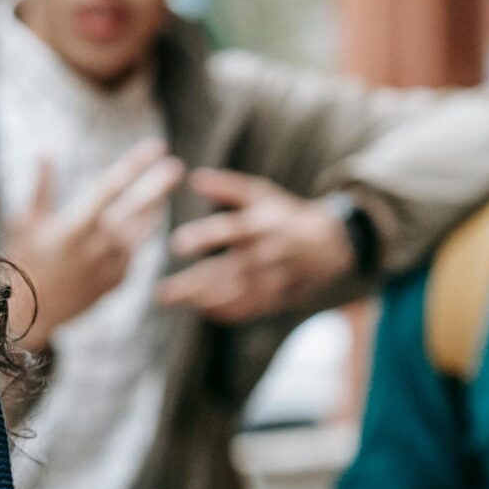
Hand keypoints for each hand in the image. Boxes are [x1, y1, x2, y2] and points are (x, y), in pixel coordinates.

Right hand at [4, 139, 185, 350]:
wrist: (29, 312)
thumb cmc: (23, 261)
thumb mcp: (25, 222)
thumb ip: (40, 187)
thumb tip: (45, 151)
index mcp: (75, 226)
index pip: (111, 186)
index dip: (135, 164)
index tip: (155, 146)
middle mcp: (97, 245)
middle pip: (135, 208)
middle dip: (157, 185)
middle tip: (176, 166)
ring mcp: (110, 265)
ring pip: (141, 232)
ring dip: (154, 210)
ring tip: (164, 192)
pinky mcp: (116, 281)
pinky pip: (134, 253)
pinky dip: (140, 237)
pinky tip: (146, 223)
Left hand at [156, 169, 360, 323]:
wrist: (328, 245)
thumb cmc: (285, 214)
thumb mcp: (261, 194)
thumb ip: (227, 187)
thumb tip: (194, 177)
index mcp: (262, 225)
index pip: (231, 231)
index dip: (205, 237)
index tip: (177, 243)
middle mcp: (267, 255)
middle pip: (227, 272)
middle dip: (192, 285)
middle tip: (161, 293)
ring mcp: (273, 280)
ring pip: (235, 295)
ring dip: (202, 300)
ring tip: (172, 300)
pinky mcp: (277, 297)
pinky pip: (249, 310)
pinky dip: (224, 312)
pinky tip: (200, 309)